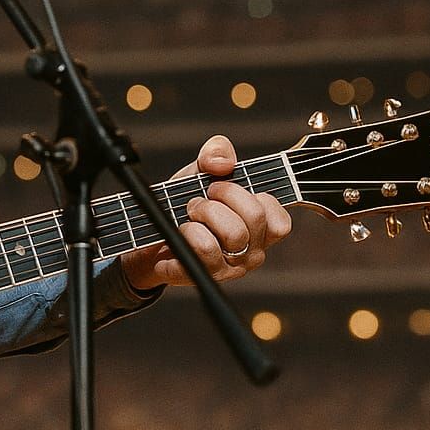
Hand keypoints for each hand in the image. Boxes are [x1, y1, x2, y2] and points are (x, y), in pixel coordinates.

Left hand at [120, 134, 291, 291]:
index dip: (247, 196)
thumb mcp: (200, 170)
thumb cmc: (186, 201)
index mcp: (260, 229)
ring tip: (187, 216)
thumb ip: (217, 153)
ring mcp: (230, 268)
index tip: (219, 188)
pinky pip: (202, 252)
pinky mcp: (204, 276)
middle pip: (254, 219)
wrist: (150, 230)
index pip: (279, 221)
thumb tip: (223, 163)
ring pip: (233, 235)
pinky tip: (176, 235)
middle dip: (220, 198)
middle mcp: (251, 252)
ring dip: (201, 215)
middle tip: (198, 201)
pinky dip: (183, 234)